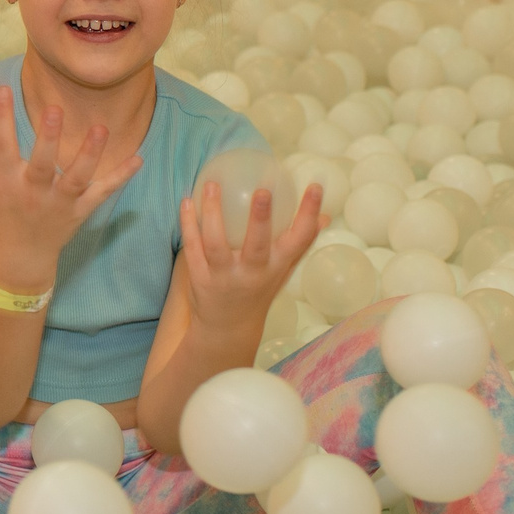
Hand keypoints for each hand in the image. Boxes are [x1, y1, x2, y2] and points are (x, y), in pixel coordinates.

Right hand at [0, 86, 143, 292]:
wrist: (19, 261)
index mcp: (6, 183)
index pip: (1, 146)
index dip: (1, 118)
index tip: (2, 89)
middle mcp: (33, 193)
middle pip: (42, 164)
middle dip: (47, 138)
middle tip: (54, 110)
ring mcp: (59, 204)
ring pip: (77, 178)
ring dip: (89, 154)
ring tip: (100, 128)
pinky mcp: (79, 212)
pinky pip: (102, 194)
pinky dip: (119, 178)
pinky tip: (137, 159)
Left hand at [178, 176, 324, 336]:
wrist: (228, 329)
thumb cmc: (259, 290)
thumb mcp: (282, 270)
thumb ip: (300, 244)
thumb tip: (325, 216)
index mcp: (277, 268)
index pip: (299, 240)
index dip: (309, 214)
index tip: (315, 187)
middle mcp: (253, 274)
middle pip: (258, 245)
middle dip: (261, 218)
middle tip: (262, 190)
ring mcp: (224, 277)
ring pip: (216, 244)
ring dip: (212, 213)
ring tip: (211, 185)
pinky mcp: (200, 278)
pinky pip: (193, 248)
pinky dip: (189, 225)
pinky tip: (187, 202)